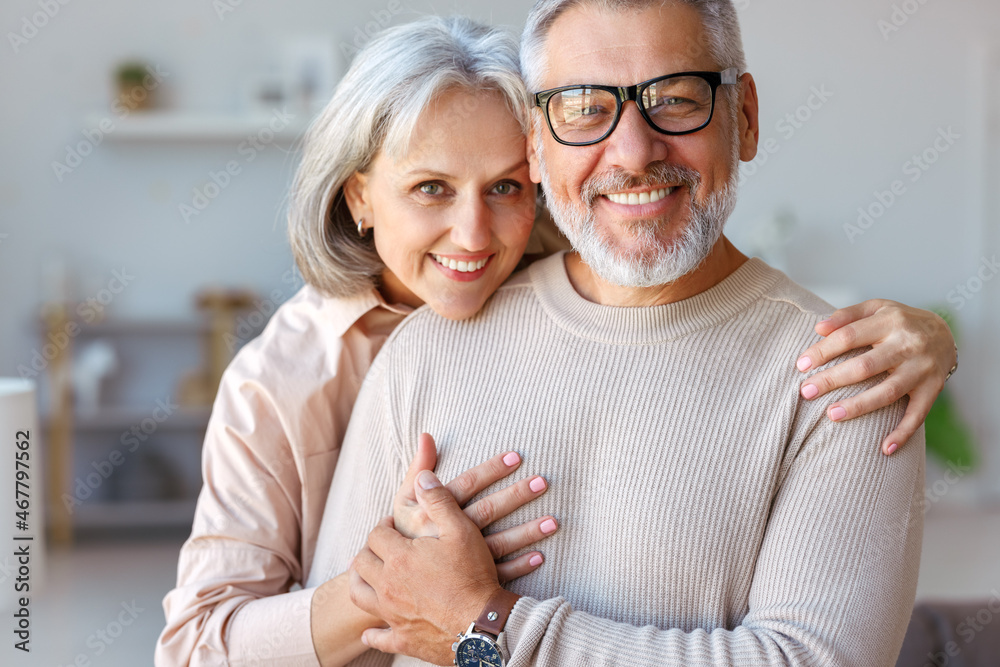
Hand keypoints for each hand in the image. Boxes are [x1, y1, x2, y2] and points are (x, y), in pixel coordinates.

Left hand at [351, 471, 504, 664]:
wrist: (484, 625)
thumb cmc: (473, 576)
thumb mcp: (461, 530)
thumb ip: (439, 501)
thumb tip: (422, 477)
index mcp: (399, 558)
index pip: (377, 534)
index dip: (383, 526)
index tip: (392, 525)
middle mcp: (388, 586)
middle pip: (362, 562)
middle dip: (369, 550)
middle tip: (382, 546)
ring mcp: (392, 614)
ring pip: (360, 595)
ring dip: (360, 582)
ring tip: (367, 575)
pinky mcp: (402, 639)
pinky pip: (378, 637)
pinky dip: (372, 634)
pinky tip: (370, 632)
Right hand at [393, 433, 556, 582]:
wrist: (395, 581)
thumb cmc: (404, 533)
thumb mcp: (404, 500)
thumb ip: (418, 468)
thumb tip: (427, 434)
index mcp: (433, 512)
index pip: (468, 485)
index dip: (491, 470)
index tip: (516, 456)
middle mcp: (447, 535)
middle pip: (487, 511)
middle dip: (516, 496)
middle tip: (543, 482)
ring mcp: (460, 561)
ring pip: (498, 543)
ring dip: (527, 532)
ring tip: (553, 520)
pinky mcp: (469, 580)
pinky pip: (499, 573)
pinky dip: (519, 566)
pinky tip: (540, 555)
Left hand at [795, 299, 955, 455]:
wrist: (946, 332)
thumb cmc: (899, 321)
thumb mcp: (876, 308)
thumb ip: (846, 316)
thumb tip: (818, 328)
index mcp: (890, 321)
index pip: (849, 336)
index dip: (823, 351)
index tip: (801, 365)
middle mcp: (908, 345)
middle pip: (865, 366)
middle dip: (832, 380)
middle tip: (806, 391)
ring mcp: (922, 369)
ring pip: (887, 392)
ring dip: (858, 406)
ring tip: (831, 415)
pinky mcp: (933, 389)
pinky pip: (918, 414)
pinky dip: (903, 433)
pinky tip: (884, 448)